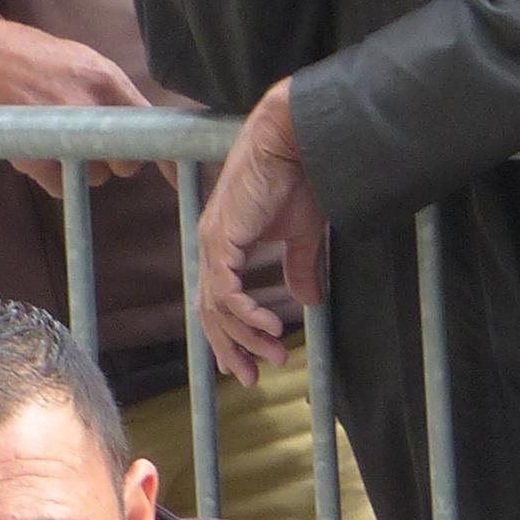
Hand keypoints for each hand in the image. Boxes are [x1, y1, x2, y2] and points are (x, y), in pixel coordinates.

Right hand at [0, 16, 154, 194]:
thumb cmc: (43, 61)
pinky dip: (53, 176)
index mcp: (106, 80)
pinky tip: (42, 149)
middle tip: (91, 140)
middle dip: (114, 159)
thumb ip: (117, 95)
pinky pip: (61, 187)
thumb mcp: (88, 63)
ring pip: (94, 178)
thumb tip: (147, 131)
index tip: (180, 181)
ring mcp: (61, 134)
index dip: (166, 158)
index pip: (149, 128)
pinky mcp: (37, 157)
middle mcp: (88, 107)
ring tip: (59, 136)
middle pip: (126, 164)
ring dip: (81, 167)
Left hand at [192, 78, 325, 386]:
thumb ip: (299, 269)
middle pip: (210, 313)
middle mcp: (212, 246)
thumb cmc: (299, 178)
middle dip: (231, 348)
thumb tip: (308, 301)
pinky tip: (270, 327)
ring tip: (275, 354)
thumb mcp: (301, 236)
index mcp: (225, 244)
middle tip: (251, 378)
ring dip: (247, 336)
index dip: (229, 335)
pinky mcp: (222, 239)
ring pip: (219, 308)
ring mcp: (213, 243)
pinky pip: (227, 292)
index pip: (217, 301)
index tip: (245, 364)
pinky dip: (247, 314)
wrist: (295, 141)